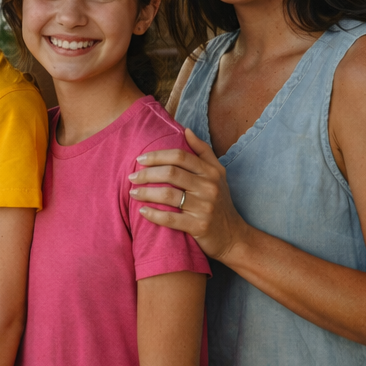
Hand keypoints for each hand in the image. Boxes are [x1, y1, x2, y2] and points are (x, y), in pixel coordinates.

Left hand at [128, 128, 250, 260]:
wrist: (234, 236)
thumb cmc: (220, 202)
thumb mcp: (218, 174)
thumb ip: (203, 151)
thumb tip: (186, 130)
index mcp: (211, 172)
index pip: (180, 156)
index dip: (157, 156)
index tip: (140, 159)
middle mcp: (209, 187)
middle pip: (171, 173)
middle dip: (147, 173)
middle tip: (132, 177)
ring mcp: (205, 207)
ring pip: (168, 195)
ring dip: (146, 193)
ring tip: (132, 193)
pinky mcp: (199, 227)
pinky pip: (171, 219)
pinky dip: (153, 215)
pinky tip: (141, 211)